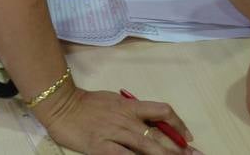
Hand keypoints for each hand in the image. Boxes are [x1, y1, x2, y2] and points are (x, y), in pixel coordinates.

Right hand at [39, 86, 196, 153]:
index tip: (188, 138)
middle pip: (159, 135)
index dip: (179, 124)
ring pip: (146, 147)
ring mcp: (114, 134)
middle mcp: (126, 119)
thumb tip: (150, 122)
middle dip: (179, 149)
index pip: (162, 111)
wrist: (61, 105)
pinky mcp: (100, 147)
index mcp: (130, 106)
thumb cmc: (87, 104)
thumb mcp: (114, 100)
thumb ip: (131, 110)